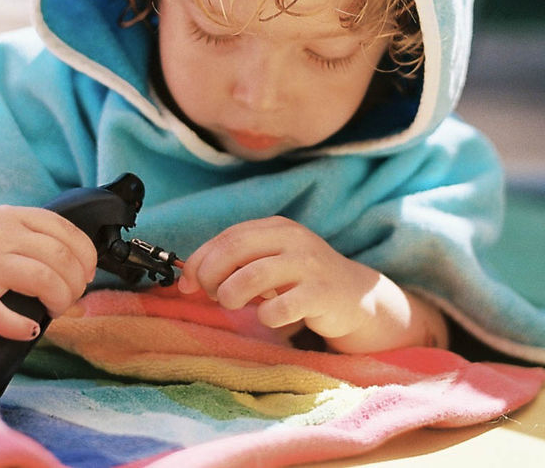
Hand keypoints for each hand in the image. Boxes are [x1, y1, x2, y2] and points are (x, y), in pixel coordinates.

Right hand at [0, 205, 97, 358]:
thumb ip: (33, 238)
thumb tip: (78, 268)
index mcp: (14, 216)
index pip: (68, 232)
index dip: (87, 257)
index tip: (87, 274)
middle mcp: (2, 235)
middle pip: (61, 258)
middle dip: (76, 283)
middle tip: (71, 298)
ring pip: (42, 280)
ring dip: (59, 301)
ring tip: (54, 311)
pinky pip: (0, 313)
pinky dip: (20, 325)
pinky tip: (28, 329)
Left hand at [177, 216, 446, 351]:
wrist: (356, 297)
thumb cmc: (302, 281)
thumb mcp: (270, 262)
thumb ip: (233, 265)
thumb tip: (187, 280)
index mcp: (276, 227)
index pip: (227, 237)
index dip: (201, 261)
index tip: (188, 285)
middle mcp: (293, 239)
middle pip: (235, 250)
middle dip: (212, 276)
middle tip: (213, 296)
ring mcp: (309, 264)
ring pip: (252, 276)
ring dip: (232, 295)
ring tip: (235, 305)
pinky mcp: (322, 293)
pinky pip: (280, 307)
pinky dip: (265, 316)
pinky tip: (270, 317)